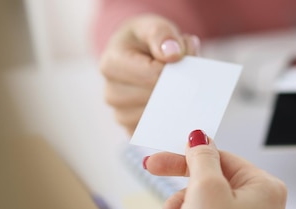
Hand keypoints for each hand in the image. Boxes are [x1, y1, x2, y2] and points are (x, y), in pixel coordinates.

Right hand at [99, 14, 199, 133]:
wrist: (136, 54)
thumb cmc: (145, 40)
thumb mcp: (152, 26)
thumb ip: (162, 34)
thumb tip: (173, 55)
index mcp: (111, 64)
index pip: (153, 75)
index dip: (174, 69)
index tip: (181, 58)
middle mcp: (111, 92)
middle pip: (157, 99)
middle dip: (177, 85)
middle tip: (184, 69)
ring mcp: (121, 114)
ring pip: (160, 117)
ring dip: (176, 102)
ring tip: (176, 82)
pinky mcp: (133, 129)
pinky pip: (158, 131)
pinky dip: (173, 119)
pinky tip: (176, 104)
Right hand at [143, 130, 286, 208]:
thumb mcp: (207, 189)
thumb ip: (202, 158)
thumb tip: (200, 136)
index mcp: (263, 186)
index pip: (220, 157)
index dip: (185, 157)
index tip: (156, 160)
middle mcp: (259, 203)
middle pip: (210, 181)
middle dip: (182, 191)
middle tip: (159, 189)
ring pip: (204, 202)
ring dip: (181, 207)